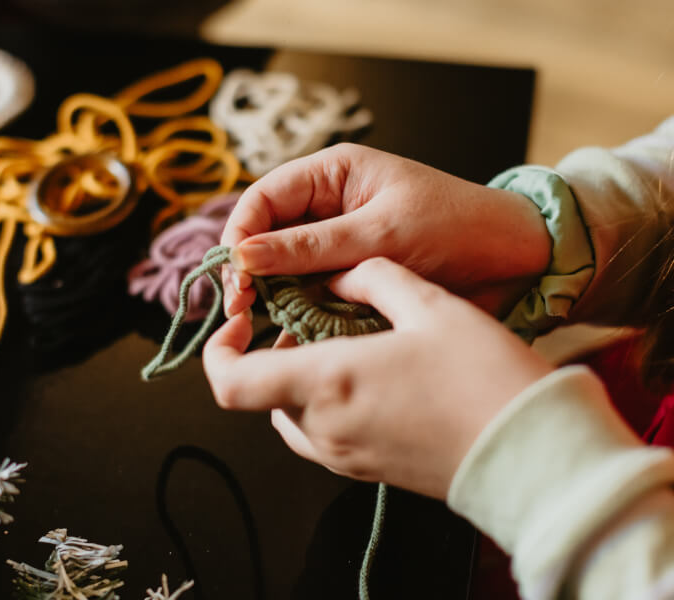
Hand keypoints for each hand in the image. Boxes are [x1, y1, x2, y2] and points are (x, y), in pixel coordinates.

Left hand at [203, 257, 552, 498]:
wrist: (531, 454)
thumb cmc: (483, 376)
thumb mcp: (429, 304)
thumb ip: (372, 280)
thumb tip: (341, 278)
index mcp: (327, 382)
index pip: (229, 382)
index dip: (219, 350)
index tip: (242, 321)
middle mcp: (324, 427)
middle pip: (262, 391)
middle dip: (272, 352)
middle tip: (308, 320)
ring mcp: (344, 456)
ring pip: (290, 413)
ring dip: (297, 377)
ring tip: (339, 343)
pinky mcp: (366, 470)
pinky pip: (320, 434)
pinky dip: (323, 402)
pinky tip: (366, 375)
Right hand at [222, 143, 550, 318]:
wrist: (514, 259)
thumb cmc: (456, 226)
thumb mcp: (380, 233)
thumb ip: (311, 247)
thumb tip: (244, 256)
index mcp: (333, 174)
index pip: (264, 198)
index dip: (241, 234)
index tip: (236, 275)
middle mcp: (328, 206)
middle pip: (267, 234)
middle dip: (251, 269)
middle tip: (241, 309)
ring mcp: (338, 244)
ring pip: (286, 268)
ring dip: (273, 294)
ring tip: (260, 324)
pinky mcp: (351, 276)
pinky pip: (312, 292)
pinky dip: (300, 312)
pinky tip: (291, 333)